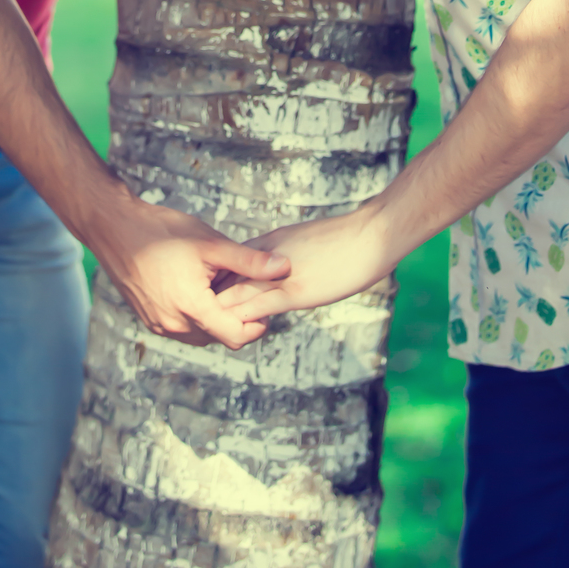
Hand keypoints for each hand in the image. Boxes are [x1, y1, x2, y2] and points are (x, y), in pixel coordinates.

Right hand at [93, 192, 290, 348]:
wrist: (115, 228)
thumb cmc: (162, 232)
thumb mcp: (211, 244)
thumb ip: (249, 261)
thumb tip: (285, 268)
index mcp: (192, 308)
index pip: (237, 337)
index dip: (257, 323)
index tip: (264, 300)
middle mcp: (174, 325)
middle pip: (220, 338)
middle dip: (238, 319)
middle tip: (246, 290)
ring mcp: (159, 325)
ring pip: (202, 335)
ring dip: (216, 318)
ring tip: (222, 286)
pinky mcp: (150, 320)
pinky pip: (183, 329)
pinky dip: (197, 316)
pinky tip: (200, 288)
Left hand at [213, 205, 395, 325]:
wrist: (372, 234)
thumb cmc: (348, 238)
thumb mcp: (309, 241)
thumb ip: (289, 253)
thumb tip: (281, 266)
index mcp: (272, 241)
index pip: (232, 260)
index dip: (219, 280)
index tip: (209, 295)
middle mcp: (268, 255)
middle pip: (225, 276)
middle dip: (211, 297)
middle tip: (196, 315)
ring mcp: (280, 274)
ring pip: (235, 293)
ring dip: (220, 312)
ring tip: (206, 328)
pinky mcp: (295, 292)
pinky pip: (258, 307)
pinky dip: (242, 321)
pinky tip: (235, 334)